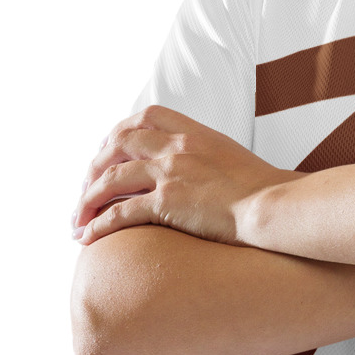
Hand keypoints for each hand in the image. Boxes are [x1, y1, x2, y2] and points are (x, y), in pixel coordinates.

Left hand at [70, 106, 300, 246]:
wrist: (278, 206)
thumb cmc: (267, 192)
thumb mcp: (235, 158)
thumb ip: (210, 156)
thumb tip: (203, 170)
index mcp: (195, 132)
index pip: (146, 117)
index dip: (121, 131)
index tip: (110, 150)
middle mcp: (178, 147)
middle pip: (118, 143)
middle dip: (94, 166)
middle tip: (85, 189)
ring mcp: (171, 173)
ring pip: (110, 178)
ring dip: (87, 199)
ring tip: (76, 220)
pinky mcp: (168, 203)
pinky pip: (120, 212)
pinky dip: (98, 225)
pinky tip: (88, 237)